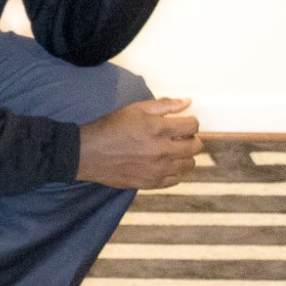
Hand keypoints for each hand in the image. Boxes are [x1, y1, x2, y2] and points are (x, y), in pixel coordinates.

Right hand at [76, 97, 200, 188]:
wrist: (89, 153)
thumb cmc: (110, 128)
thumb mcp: (135, 109)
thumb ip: (164, 105)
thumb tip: (187, 102)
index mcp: (159, 129)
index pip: (193, 126)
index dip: (190, 122)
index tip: (183, 122)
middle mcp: (162, 151)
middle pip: (195, 146)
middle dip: (191, 138)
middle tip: (180, 136)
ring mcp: (158, 169)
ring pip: (189, 164)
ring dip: (185, 155)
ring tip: (172, 150)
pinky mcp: (152, 183)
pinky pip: (176, 179)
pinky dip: (175, 170)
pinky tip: (164, 163)